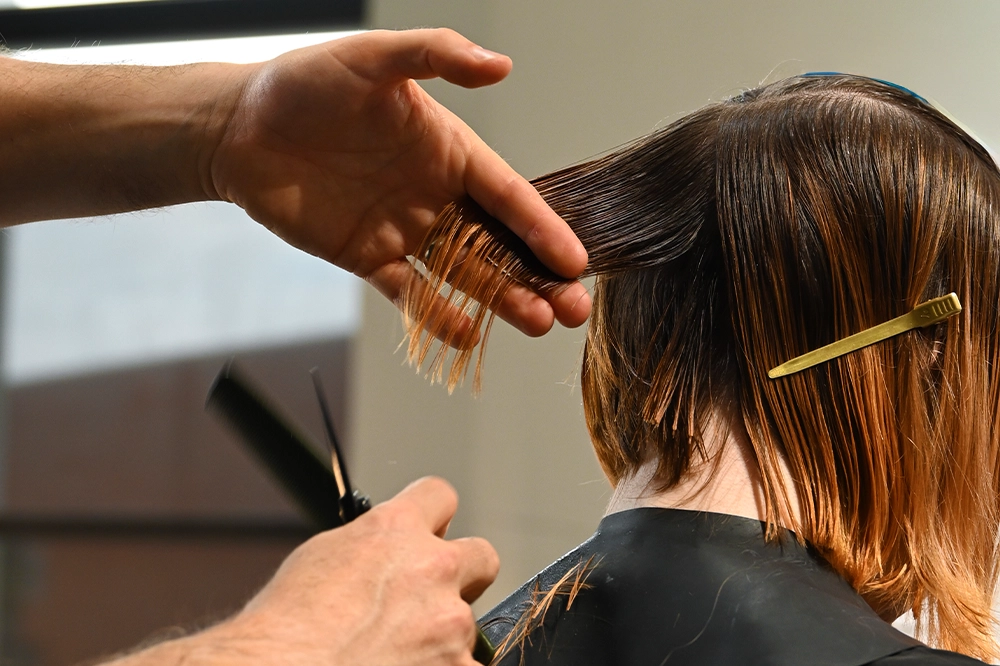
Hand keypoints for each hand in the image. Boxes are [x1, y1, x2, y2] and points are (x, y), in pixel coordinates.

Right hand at [184, 477, 498, 665]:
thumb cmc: (284, 629)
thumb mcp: (319, 559)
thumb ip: (368, 547)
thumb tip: (380, 554)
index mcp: (395, 530)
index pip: (440, 496)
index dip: (433, 516)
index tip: (431, 530)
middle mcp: (433, 568)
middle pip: (480, 556)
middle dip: (462, 575)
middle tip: (432, 599)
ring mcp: (450, 623)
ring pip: (467, 626)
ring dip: (441, 639)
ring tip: (395, 654)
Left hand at [210, 28, 590, 336]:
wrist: (237, 129)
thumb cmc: (303, 84)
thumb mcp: (371, 58)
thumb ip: (434, 56)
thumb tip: (500, 66)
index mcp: (449, 150)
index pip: (508, 195)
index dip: (543, 228)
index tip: (575, 261)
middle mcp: (436, 193)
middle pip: (499, 243)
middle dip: (538, 276)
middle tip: (572, 309)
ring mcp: (406, 229)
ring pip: (465, 274)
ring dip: (502, 299)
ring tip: (536, 324)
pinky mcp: (370, 257)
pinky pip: (411, 293)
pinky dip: (437, 314)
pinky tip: (466, 332)